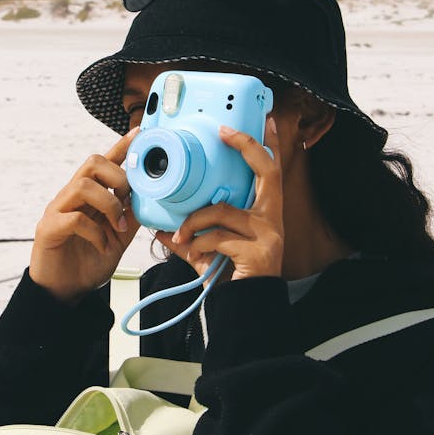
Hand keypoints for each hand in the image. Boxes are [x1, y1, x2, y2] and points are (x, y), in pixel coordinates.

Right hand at [29, 129, 139, 302]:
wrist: (64, 291)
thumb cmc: (87, 261)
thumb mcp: (118, 238)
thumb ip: (130, 217)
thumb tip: (149, 198)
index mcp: (89, 196)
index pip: (104, 163)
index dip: (121, 147)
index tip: (139, 133)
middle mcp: (71, 196)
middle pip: (92, 163)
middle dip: (117, 177)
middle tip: (127, 202)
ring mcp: (58, 210)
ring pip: (82, 185)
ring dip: (108, 205)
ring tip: (117, 227)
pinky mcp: (49, 229)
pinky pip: (74, 218)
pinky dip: (95, 232)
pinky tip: (102, 245)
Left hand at [155, 117, 283, 282]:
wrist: (243, 313)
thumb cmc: (230, 279)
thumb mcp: (210, 252)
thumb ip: (191, 237)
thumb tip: (160, 226)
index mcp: (264, 214)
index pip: (270, 171)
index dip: (265, 144)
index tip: (264, 121)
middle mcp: (273, 219)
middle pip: (267, 170)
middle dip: (247, 145)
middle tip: (223, 132)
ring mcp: (269, 235)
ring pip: (222, 210)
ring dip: (193, 222)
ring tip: (179, 237)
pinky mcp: (260, 252)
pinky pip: (218, 237)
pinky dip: (198, 245)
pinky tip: (193, 255)